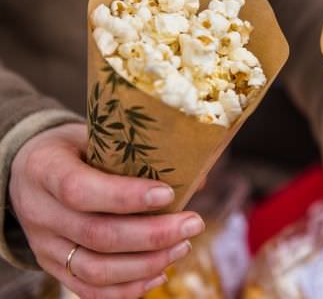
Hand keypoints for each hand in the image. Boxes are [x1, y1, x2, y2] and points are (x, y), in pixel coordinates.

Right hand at [9, 123, 204, 298]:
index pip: (80, 190)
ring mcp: (44, 245)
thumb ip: (136, 153)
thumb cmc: (72, 148)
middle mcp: (40, 212)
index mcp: (46, 170)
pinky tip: (160, 272)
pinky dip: (128, 288)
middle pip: (97, 235)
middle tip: (193, 223)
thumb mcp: (95, 135)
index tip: (167, 194)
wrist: (29, 171)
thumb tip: (196, 177)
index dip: (126, 196)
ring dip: (147, 264)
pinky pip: (89, 289)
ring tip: (183, 246)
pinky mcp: (53, 266)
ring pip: (95, 270)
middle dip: (152, 235)